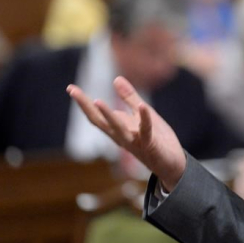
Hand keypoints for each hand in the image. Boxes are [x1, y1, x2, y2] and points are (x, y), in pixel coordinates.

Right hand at [66, 76, 185, 189]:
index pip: (96, 115)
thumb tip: (116, 79)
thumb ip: (130, 98)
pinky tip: (142, 106)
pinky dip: (144, 118)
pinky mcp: (150, 144)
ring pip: (118, 128)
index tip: (70, 88)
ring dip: (108, 115)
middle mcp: (121, 137)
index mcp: (118, 129)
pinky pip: (146, 130)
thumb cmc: (157, 139)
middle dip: (86, 106)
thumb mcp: (142, 114)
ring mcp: (134, 142)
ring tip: (97, 100)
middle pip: (100, 121)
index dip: (83, 102)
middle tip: (72, 91)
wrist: (173, 164)